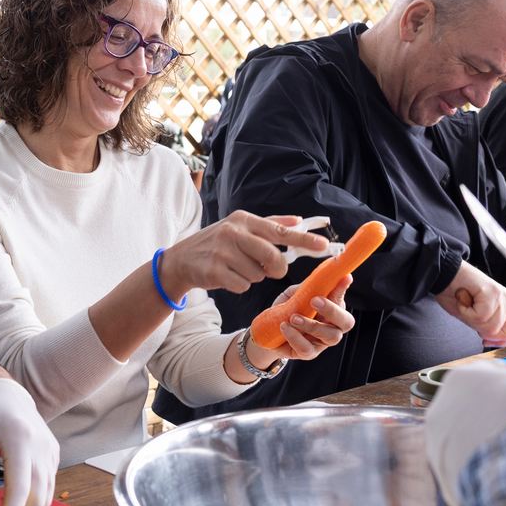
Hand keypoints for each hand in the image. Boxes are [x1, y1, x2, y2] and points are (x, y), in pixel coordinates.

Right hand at [158, 212, 329, 296]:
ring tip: (236, 267)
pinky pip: (243, 285)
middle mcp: (233, 233)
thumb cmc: (217, 243)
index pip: (280, 231)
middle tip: (271, 269)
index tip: (323, 246)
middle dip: (276, 268)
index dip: (304, 239)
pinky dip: (240, 285)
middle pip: (273, 257)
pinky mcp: (215, 271)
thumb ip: (270, 224)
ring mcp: (223, 252)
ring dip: (252, 276)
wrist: (182, 259)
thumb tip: (298, 220)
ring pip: (258, 274)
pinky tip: (228, 276)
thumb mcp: (240, 226)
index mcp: (244, 220)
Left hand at [250, 275, 354, 361]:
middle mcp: (332, 326)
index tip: (344, 278)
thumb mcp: (295, 294)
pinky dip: (295, 337)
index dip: (343, 289)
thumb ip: (308, 287)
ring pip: (330, 336)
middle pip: (346, 322)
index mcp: (331, 309)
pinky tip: (284, 327)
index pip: (341, 299)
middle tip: (315, 301)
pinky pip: (307, 348)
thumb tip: (322, 275)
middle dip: (332, 310)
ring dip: (312, 325)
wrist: (266, 331)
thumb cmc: (286, 310)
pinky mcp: (308, 353)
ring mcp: (322, 342)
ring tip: (293, 317)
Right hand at [434, 261, 505, 345]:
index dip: (499, 341)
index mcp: (504, 305)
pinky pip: (481, 316)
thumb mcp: (473, 316)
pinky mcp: (492, 292)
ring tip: (465, 305)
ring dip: (472, 320)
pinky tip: (462, 301)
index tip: (484, 340)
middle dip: (485, 333)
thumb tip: (495, 341)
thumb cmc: (454, 293)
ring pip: (492, 327)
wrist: (443, 274)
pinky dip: (466, 313)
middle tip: (471, 319)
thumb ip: (487, 326)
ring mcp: (501, 296)